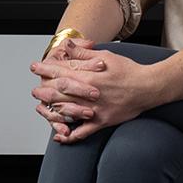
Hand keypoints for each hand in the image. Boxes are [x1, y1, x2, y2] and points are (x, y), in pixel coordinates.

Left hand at [31, 45, 153, 142]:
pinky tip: (59, 136)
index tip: (36, 68)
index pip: (62, 72)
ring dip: (52, 110)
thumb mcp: (106, 56)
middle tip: (34, 90)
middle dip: (45, 90)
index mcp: (90, 75)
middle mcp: (90, 93)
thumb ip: (85, 52)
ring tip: (41, 108)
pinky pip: (83, 132)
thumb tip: (68, 45)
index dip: (47, 70)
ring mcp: (95, 109)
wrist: (147, 87)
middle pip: (61, 93)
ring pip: (68, 112)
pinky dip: (70, 135)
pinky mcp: (102, 122)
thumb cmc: (128, 70)